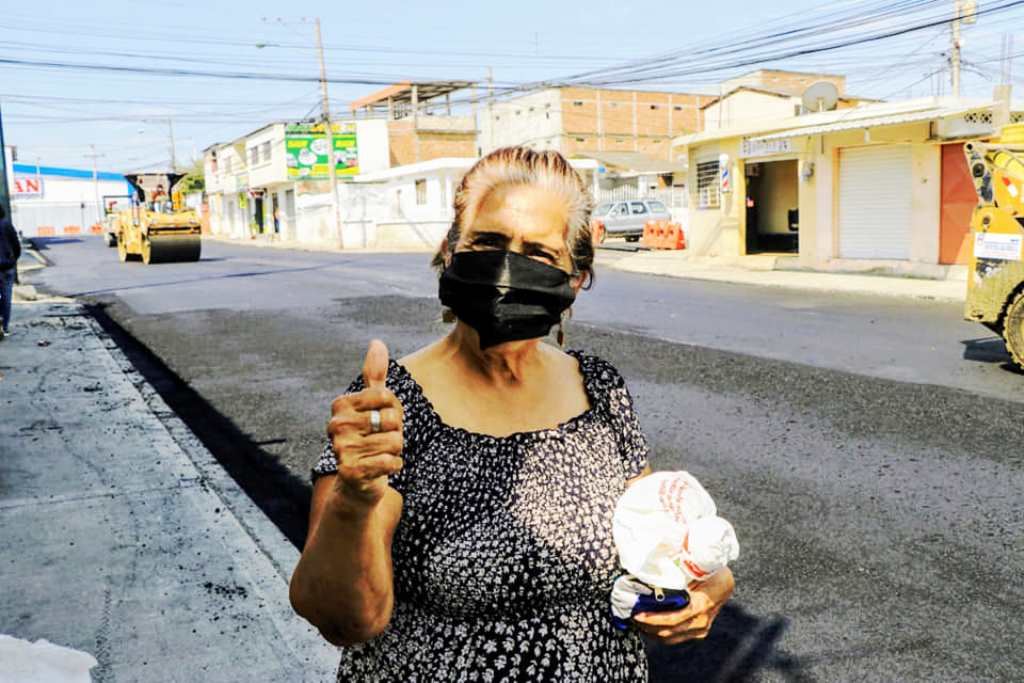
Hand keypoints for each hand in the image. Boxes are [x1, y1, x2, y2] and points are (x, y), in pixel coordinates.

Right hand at [326, 340, 403, 507]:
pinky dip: (394, 467)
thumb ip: (374, 375)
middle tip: (380, 441)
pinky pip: (391, 462)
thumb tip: (377, 342)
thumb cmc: (368, 439)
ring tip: (379, 455)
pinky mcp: (351, 472)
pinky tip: (380, 469)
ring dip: (395, 451)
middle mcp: (336, 425)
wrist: (356, 484)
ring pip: (395, 442)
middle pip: (392, 419)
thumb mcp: (372, 405)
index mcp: (341, 405)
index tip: (381, 421)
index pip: (387, 396)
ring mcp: (342, 449)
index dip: (394, 410)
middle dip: (395, 433)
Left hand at [633, 567, 733, 645]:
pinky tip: (649, 626)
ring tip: (637, 622)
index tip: (638, 614)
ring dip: (652, 632)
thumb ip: (677, 576)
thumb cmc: (711, 572)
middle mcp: (701, 621)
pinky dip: (660, 633)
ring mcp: (700, 629)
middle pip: (669, 631)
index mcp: (700, 606)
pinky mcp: (698, 632)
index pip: (673, 619)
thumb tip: (653, 574)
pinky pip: (676, 637)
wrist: (726, 583)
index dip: (654, 619)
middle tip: (632, 616)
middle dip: (648, 626)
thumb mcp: (696, 570)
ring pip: (671, 637)